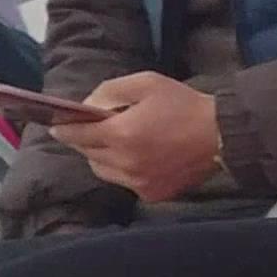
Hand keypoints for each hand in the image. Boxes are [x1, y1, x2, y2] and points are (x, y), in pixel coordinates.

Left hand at [67, 72, 223, 202]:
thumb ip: (110, 91)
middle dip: (84, 141)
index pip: (79, 135)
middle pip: (88, 154)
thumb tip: (87, 107)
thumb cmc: (183, 104)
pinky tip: (136, 157)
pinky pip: (124, 182)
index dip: (64, 130)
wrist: (221, 135)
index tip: (55, 126)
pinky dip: (123, 170)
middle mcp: (125, 163)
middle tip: (89, 130)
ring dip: (102, 157)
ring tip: (113, 144)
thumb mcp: (146, 83)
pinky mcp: (151, 194)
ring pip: (103, 171)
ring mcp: (138, 183)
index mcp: (121, 134)